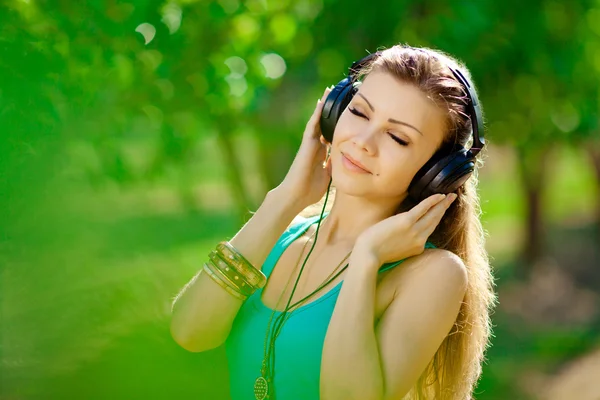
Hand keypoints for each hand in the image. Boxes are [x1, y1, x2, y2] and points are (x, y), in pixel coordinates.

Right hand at [274, 87, 333, 209]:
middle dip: (331, 111)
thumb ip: (334, 166)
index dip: (337, 125)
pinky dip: (317, 114)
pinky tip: (321, 102)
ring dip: (323, 107)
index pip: (331, 135)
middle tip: (338, 95)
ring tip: (329, 91)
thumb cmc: (310, 190)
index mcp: (321, 154)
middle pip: (325, 124)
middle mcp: (316, 146)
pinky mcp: (306, 143)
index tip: (345, 114)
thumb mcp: (328, 176)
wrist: (296, 195)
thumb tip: (344, 159)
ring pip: (318, 121)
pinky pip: (312, 125)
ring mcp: (310, 144)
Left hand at [354, 193, 457, 264]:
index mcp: (417, 247)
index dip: (435, 219)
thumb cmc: (375, 252)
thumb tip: (404, 233)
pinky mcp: (407, 221)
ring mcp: (414, 230)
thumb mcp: (396, 251)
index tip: (440, 212)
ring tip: (450, 196)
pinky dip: (433, 201)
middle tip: (452, 199)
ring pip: (433, 214)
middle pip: (435, 221)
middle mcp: (420, 239)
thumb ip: (404, 243)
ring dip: (443, 203)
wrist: (368, 255)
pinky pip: (424, 208)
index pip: (429, 231)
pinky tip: (440, 195)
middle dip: (444, 209)